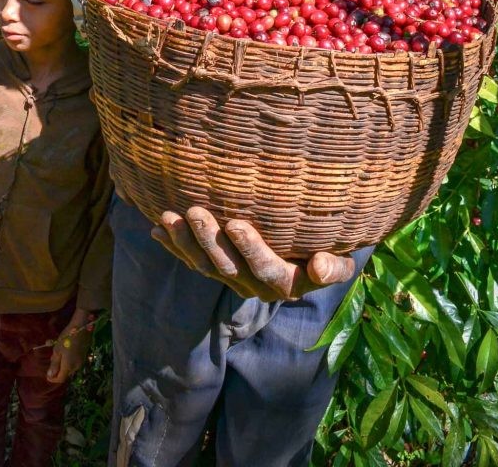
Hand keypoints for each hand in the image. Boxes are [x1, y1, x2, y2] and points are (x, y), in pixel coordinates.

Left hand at [46, 310, 93, 384]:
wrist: (82, 326)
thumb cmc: (66, 338)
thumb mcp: (57, 350)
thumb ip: (54, 364)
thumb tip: (50, 376)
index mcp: (68, 366)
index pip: (60, 379)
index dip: (52, 379)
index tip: (47, 374)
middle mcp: (76, 367)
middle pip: (65, 374)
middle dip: (57, 370)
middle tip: (52, 358)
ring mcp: (81, 362)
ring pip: (69, 368)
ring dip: (63, 365)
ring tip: (59, 352)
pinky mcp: (83, 356)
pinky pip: (74, 363)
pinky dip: (68, 361)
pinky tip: (66, 351)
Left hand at [151, 207, 356, 301]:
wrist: (315, 261)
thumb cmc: (331, 251)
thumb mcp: (341, 261)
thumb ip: (335, 266)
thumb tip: (321, 266)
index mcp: (287, 284)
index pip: (266, 269)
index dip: (250, 249)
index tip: (236, 223)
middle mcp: (256, 286)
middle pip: (229, 266)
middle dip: (209, 240)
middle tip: (194, 212)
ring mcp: (234, 279)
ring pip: (206, 265)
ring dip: (185, 242)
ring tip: (167, 218)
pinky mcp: (219, 271)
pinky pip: (194, 261)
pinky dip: (175, 246)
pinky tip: (156, 230)